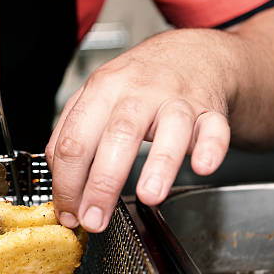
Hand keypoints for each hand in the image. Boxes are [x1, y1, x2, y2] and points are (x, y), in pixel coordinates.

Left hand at [46, 29, 235, 232]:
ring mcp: (176, 99)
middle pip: (115, 137)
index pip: (73, 141)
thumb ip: (72, 132)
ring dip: (159, 165)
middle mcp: (137, 92)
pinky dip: (211, 148)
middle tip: (95, 220)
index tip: (68, 212)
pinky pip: (214, 128)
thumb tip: (60, 181)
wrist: (191, 53)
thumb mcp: (95, 95)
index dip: (66, 183)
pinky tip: (202, 167)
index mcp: (101, 90)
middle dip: (101, 186)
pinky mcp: (209, 109)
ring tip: (148, 197)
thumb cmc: (137, 83)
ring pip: (169, 129)